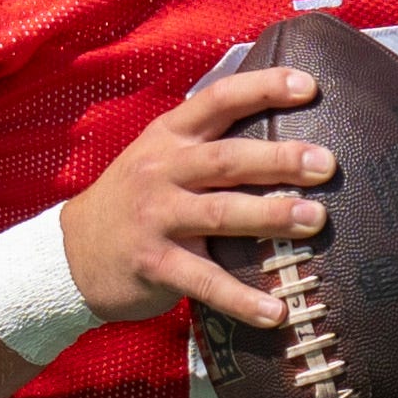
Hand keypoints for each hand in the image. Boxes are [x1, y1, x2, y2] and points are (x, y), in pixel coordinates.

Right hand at [58, 68, 329, 329]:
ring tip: (316, 221)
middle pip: (227, 159)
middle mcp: (163, 172)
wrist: (71, 253)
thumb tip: (285, 131)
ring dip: (272, 216)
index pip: (218, 100)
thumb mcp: (159, 155)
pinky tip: (278, 311)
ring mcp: (157, 219)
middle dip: (279, 159)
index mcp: (169, 137)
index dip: (262, 88)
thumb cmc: (135, 199)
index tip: (307, 85)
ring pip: (221, 214)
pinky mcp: (155, 265)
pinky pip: (206, 282)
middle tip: (326, 163)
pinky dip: (243, 299)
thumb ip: (209, 142)